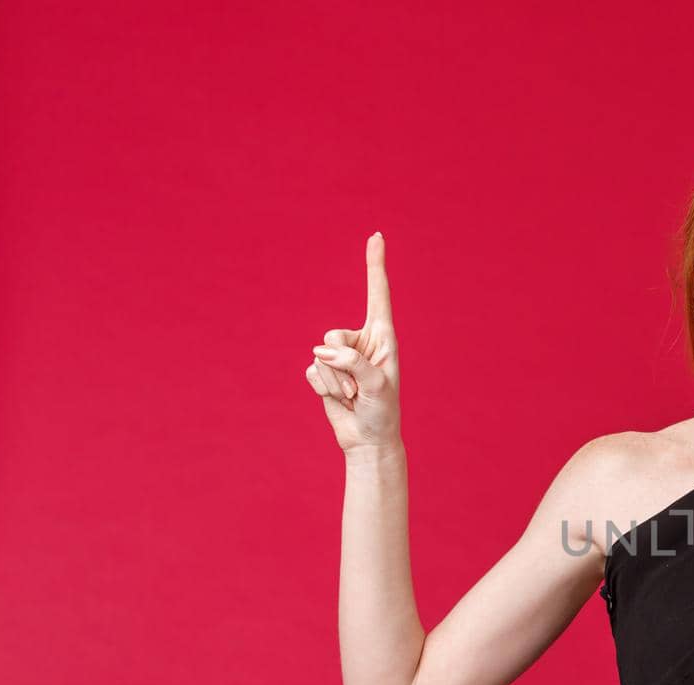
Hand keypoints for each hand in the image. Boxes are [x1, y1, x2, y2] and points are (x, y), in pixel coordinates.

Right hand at [305, 232, 402, 455]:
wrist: (367, 439)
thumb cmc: (382, 412)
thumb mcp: (376, 387)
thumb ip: (352, 363)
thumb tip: (321, 351)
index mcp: (383, 338)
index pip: (378, 295)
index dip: (375, 265)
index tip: (376, 236)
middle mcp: (361, 342)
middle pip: (332, 336)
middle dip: (338, 365)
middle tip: (356, 389)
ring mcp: (340, 356)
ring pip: (319, 356)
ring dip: (333, 382)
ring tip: (351, 397)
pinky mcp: (324, 371)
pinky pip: (310, 372)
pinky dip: (322, 389)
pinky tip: (338, 399)